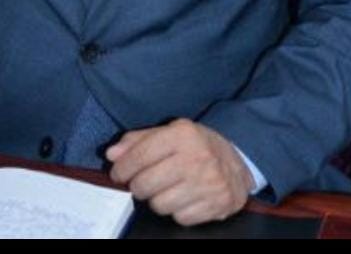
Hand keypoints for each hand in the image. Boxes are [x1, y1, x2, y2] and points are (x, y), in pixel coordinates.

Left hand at [105, 119, 254, 225]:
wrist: (238, 161)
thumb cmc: (196, 145)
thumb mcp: (170, 132)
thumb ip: (138, 141)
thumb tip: (112, 154)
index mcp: (182, 134)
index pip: (140, 155)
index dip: (122, 168)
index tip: (118, 174)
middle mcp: (196, 158)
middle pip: (146, 184)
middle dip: (137, 186)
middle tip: (140, 184)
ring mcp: (209, 184)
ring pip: (160, 205)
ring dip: (157, 199)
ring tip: (164, 189)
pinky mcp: (217, 205)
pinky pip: (180, 218)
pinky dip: (177, 211)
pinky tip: (183, 198)